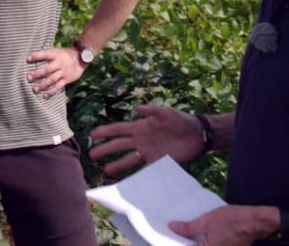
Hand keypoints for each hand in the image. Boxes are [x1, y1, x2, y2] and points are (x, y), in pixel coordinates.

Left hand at [26, 47, 84, 97]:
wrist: (81, 58)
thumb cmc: (64, 55)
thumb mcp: (56, 51)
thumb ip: (45, 55)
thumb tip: (28, 59)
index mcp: (55, 55)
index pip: (45, 55)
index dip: (36, 57)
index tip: (27, 59)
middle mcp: (59, 64)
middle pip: (47, 70)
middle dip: (37, 74)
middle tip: (28, 78)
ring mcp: (63, 72)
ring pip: (52, 80)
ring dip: (42, 85)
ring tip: (34, 90)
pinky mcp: (66, 80)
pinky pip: (58, 87)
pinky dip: (51, 92)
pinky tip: (44, 96)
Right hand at [89, 104, 204, 175]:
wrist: (197, 135)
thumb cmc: (181, 121)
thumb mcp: (167, 113)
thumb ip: (152, 110)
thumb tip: (136, 108)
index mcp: (140, 127)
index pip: (119, 129)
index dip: (106, 132)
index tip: (92, 135)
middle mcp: (141, 140)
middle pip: (119, 145)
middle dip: (105, 149)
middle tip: (91, 155)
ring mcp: (148, 152)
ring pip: (128, 159)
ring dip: (117, 164)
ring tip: (105, 170)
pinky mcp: (157, 162)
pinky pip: (143, 169)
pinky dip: (135, 175)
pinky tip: (126, 180)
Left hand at [169, 204, 276, 245]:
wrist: (257, 222)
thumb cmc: (233, 220)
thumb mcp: (207, 220)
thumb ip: (189, 227)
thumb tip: (172, 227)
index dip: (175, 242)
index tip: (163, 237)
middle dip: (183, 241)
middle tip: (172, 230)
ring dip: (192, 241)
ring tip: (182, 231)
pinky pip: (209, 245)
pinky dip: (202, 241)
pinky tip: (196, 233)